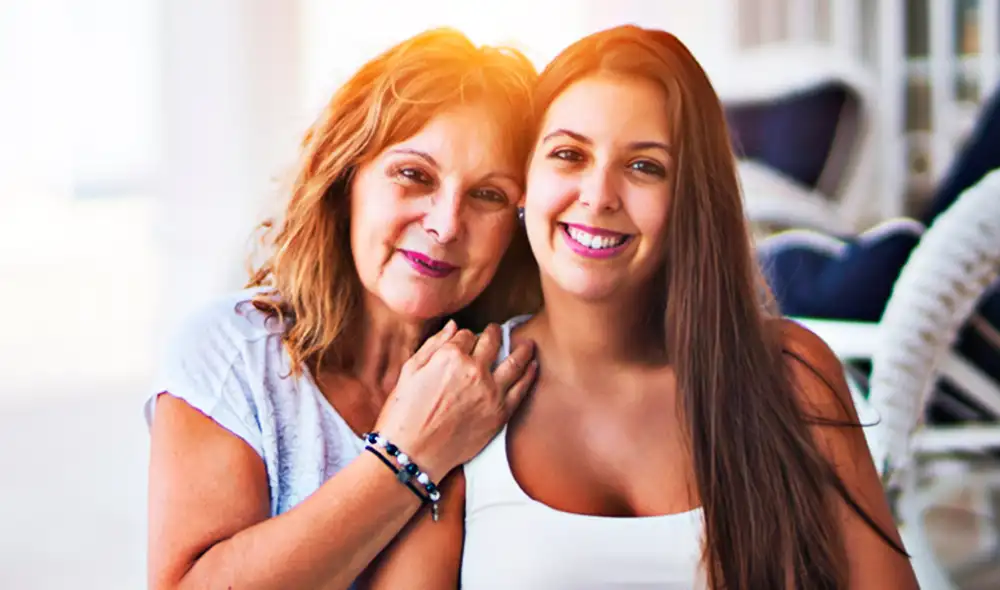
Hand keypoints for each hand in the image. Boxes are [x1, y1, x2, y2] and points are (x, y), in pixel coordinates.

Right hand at [373, 320, 536, 480]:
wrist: (412, 453)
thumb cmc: (403, 413)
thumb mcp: (410, 371)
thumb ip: (433, 345)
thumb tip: (454, 326)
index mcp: (450, 356)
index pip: (467, 335)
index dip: (467, 336)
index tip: (468, 340)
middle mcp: (474, 370)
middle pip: (492, 342)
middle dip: (496, 333)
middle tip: (499, 331)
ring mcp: (491, 392)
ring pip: (515, 361)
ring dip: (523, 348)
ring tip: (528, 343)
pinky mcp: (500, 413)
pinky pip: (522, 388)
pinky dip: (530, 374)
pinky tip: (533, 366)